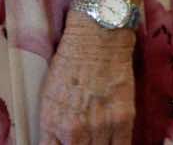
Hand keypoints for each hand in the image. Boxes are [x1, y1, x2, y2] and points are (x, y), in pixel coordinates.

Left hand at [38, 19, 135, 143]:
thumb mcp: (50, 94)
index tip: (65, 143)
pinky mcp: (123, 120)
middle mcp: (75, 129)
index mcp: (52, 122)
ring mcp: (100, 126)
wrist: (97, 38)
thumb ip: (53, 125)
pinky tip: (111, 140)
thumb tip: (57, 143)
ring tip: (95, 137)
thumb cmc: (70, 61)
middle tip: (81, 139)